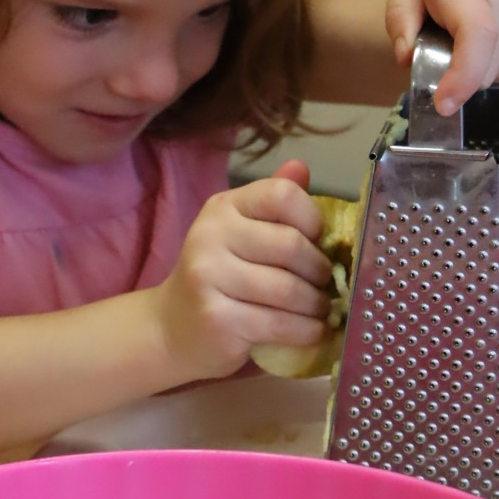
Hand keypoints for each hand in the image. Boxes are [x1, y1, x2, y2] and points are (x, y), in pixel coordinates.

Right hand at [152, 160, 331, 382]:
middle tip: (325, 284)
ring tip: (320, 310)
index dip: (312, 219)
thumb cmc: (219, 279)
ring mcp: (210, 277)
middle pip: (291, 245)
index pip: (281, 195)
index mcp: (222, 208)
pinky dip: (308, 330)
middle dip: (320, 270)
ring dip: (317, 305)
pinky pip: (281, 323)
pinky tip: (313, 331)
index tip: (318, 241)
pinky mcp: (217, 319)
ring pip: (289, 289)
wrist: (173, 330)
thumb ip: (272, 205)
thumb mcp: (240, 234)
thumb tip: (301, 167)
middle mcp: (210, 235)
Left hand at [386, 0, 498, 112]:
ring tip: (458, 38)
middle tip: (435, 52)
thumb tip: (406, 57)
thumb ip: (399, 15)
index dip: (462, 77)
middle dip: (455, 78)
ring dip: (472, 74)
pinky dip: (487, 72)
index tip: (444, 104)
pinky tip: (476, 47)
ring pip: (497, 74)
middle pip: (485, 66)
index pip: (477, 34)